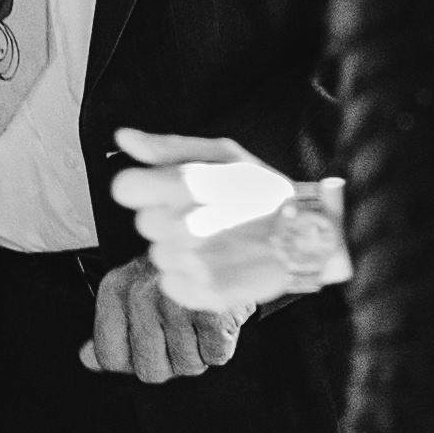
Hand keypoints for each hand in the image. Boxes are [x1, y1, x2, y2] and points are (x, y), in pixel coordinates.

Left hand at [86, 256, 243, 383]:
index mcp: (115, 290)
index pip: (110, 358)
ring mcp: (178, 301)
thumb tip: (88, 359)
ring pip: (187, 366)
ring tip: (198, 320)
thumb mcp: (132, 290)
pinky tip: (215, 318)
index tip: (146, 342)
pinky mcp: (215, 309)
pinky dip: (219, 344)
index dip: (131, 360)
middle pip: (150, 371)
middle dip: (169, 361)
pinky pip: (215, 355)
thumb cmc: (175, 270)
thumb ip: (109, 330)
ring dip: (197, 351)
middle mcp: (141, 295)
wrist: (223, 236)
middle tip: (178, 331)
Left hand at [114, 137, 344, 314]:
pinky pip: (169, 285)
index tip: (164, 190)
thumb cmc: (263, 190)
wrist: (311, 236)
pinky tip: (214, 264)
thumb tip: (123, 138)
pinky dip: (185, 278)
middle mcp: (185, 226)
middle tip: (203, 215)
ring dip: (178, 248)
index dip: (142, 188)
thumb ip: (166, 148)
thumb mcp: (222, 155)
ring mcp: (194, 264)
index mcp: (185, 185)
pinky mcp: (204, 294)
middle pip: (142, 223)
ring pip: (156, 254)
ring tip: (215, 240)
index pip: (125, 188)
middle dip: (166, 217)